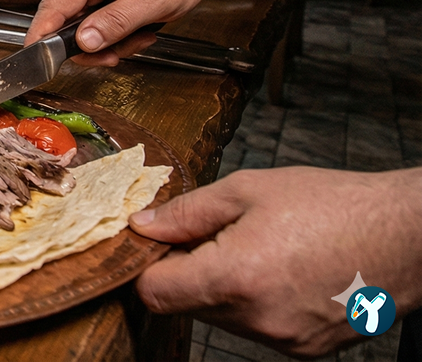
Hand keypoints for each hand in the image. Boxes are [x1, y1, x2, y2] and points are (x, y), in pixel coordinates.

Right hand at [24, 0, 214, 63]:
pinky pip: (96, 23)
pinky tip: (138, 29)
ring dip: (111, 41)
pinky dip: (116, 34)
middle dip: (94, 46)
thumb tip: (84, 41)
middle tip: (118, 55)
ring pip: (83, 29)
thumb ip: (117, 22)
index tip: (36, 62)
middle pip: (66, 24)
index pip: (52, 8)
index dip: (40, 37)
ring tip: (140, 35)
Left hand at [131, 167, 421, 356]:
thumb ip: (187, 213)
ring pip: (221, 318)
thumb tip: (142, 226)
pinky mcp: (306, 349)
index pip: (155, 294)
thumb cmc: (333, 204)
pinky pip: (257, 327)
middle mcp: (257, 319)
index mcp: (236, 277)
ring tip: (260, 249)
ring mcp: (284, 339)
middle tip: (217, 235)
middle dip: (189, 271)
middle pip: (187, 306)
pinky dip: (255, 302)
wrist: (408, 235)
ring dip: (223, 287)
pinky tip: (283, 271)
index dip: (148, 266)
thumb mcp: (248, 190)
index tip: (157, 243)